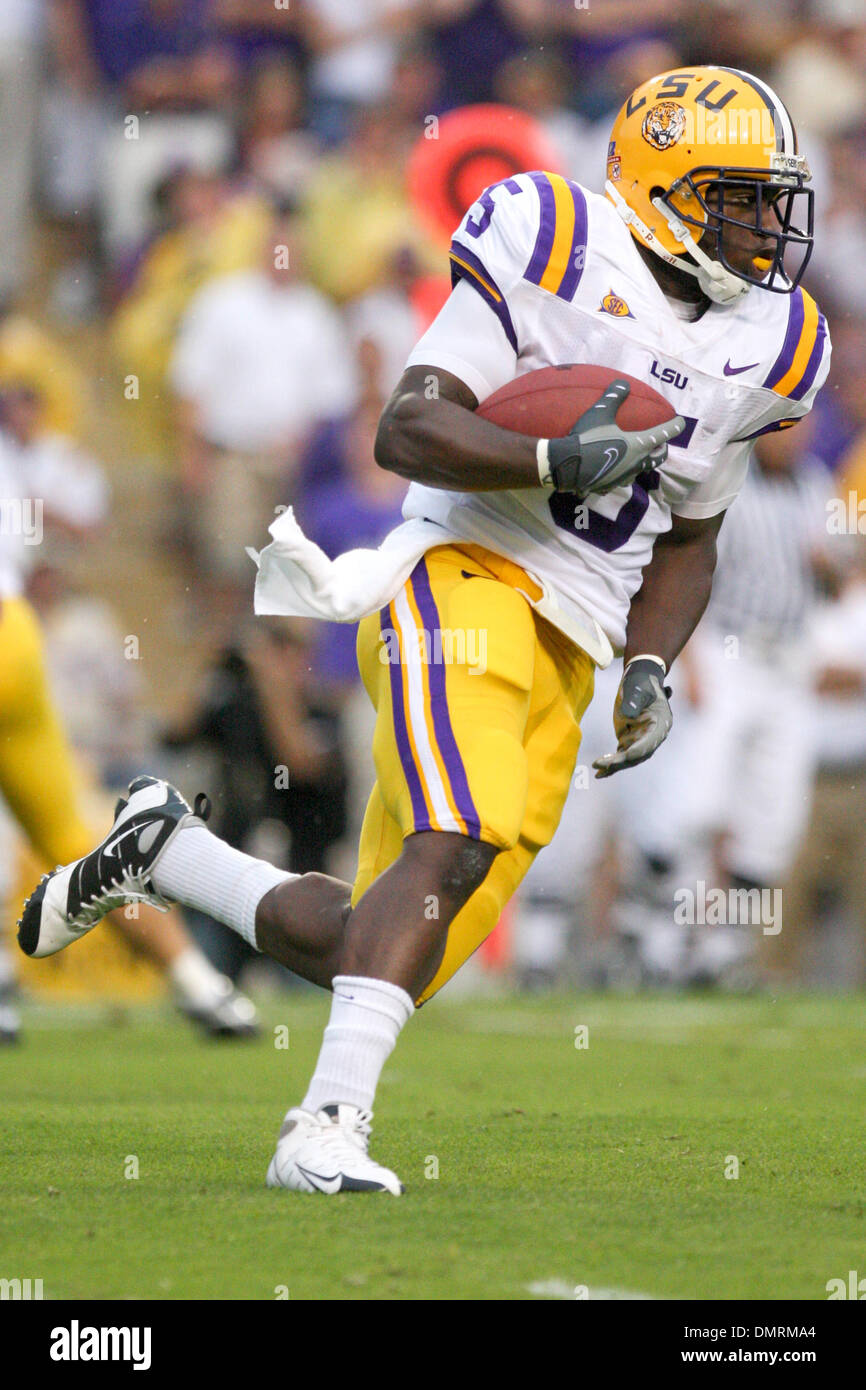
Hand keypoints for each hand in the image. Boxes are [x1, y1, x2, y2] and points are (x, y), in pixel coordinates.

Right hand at [542, 381, 684, 496]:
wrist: (567, 466)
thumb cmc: (587, 437)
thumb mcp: (600, 413)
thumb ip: (613, 397)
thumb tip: (623, 383)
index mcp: (638, 444)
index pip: (663, 433)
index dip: (674, 426)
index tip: (680, 422)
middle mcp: (635, 463)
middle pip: (658, 458)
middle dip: (662, 450)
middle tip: (661, 444)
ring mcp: (623, 477)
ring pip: (640, 471)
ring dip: (643, 464)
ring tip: (638, 458)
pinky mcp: (609, 487)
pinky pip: (620, 481)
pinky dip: (621, 475)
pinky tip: (613, 472)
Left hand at [593, 656, 672, 776]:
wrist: (638, 678)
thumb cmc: (640, 681)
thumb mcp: (637, 687)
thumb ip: (633, 700)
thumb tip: (627, 715)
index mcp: (660, 724)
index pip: (648, 743)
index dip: (635, 751)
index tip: (621, 756)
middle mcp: (652, 736)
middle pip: (638, 755)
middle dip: (620, 762)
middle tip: (601, 765)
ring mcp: (641, 739)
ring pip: (629, 759)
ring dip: (614, 766)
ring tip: (597, 771)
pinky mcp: (629, 740)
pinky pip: (621, 755)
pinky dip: (611, 763)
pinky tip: (599, 771)